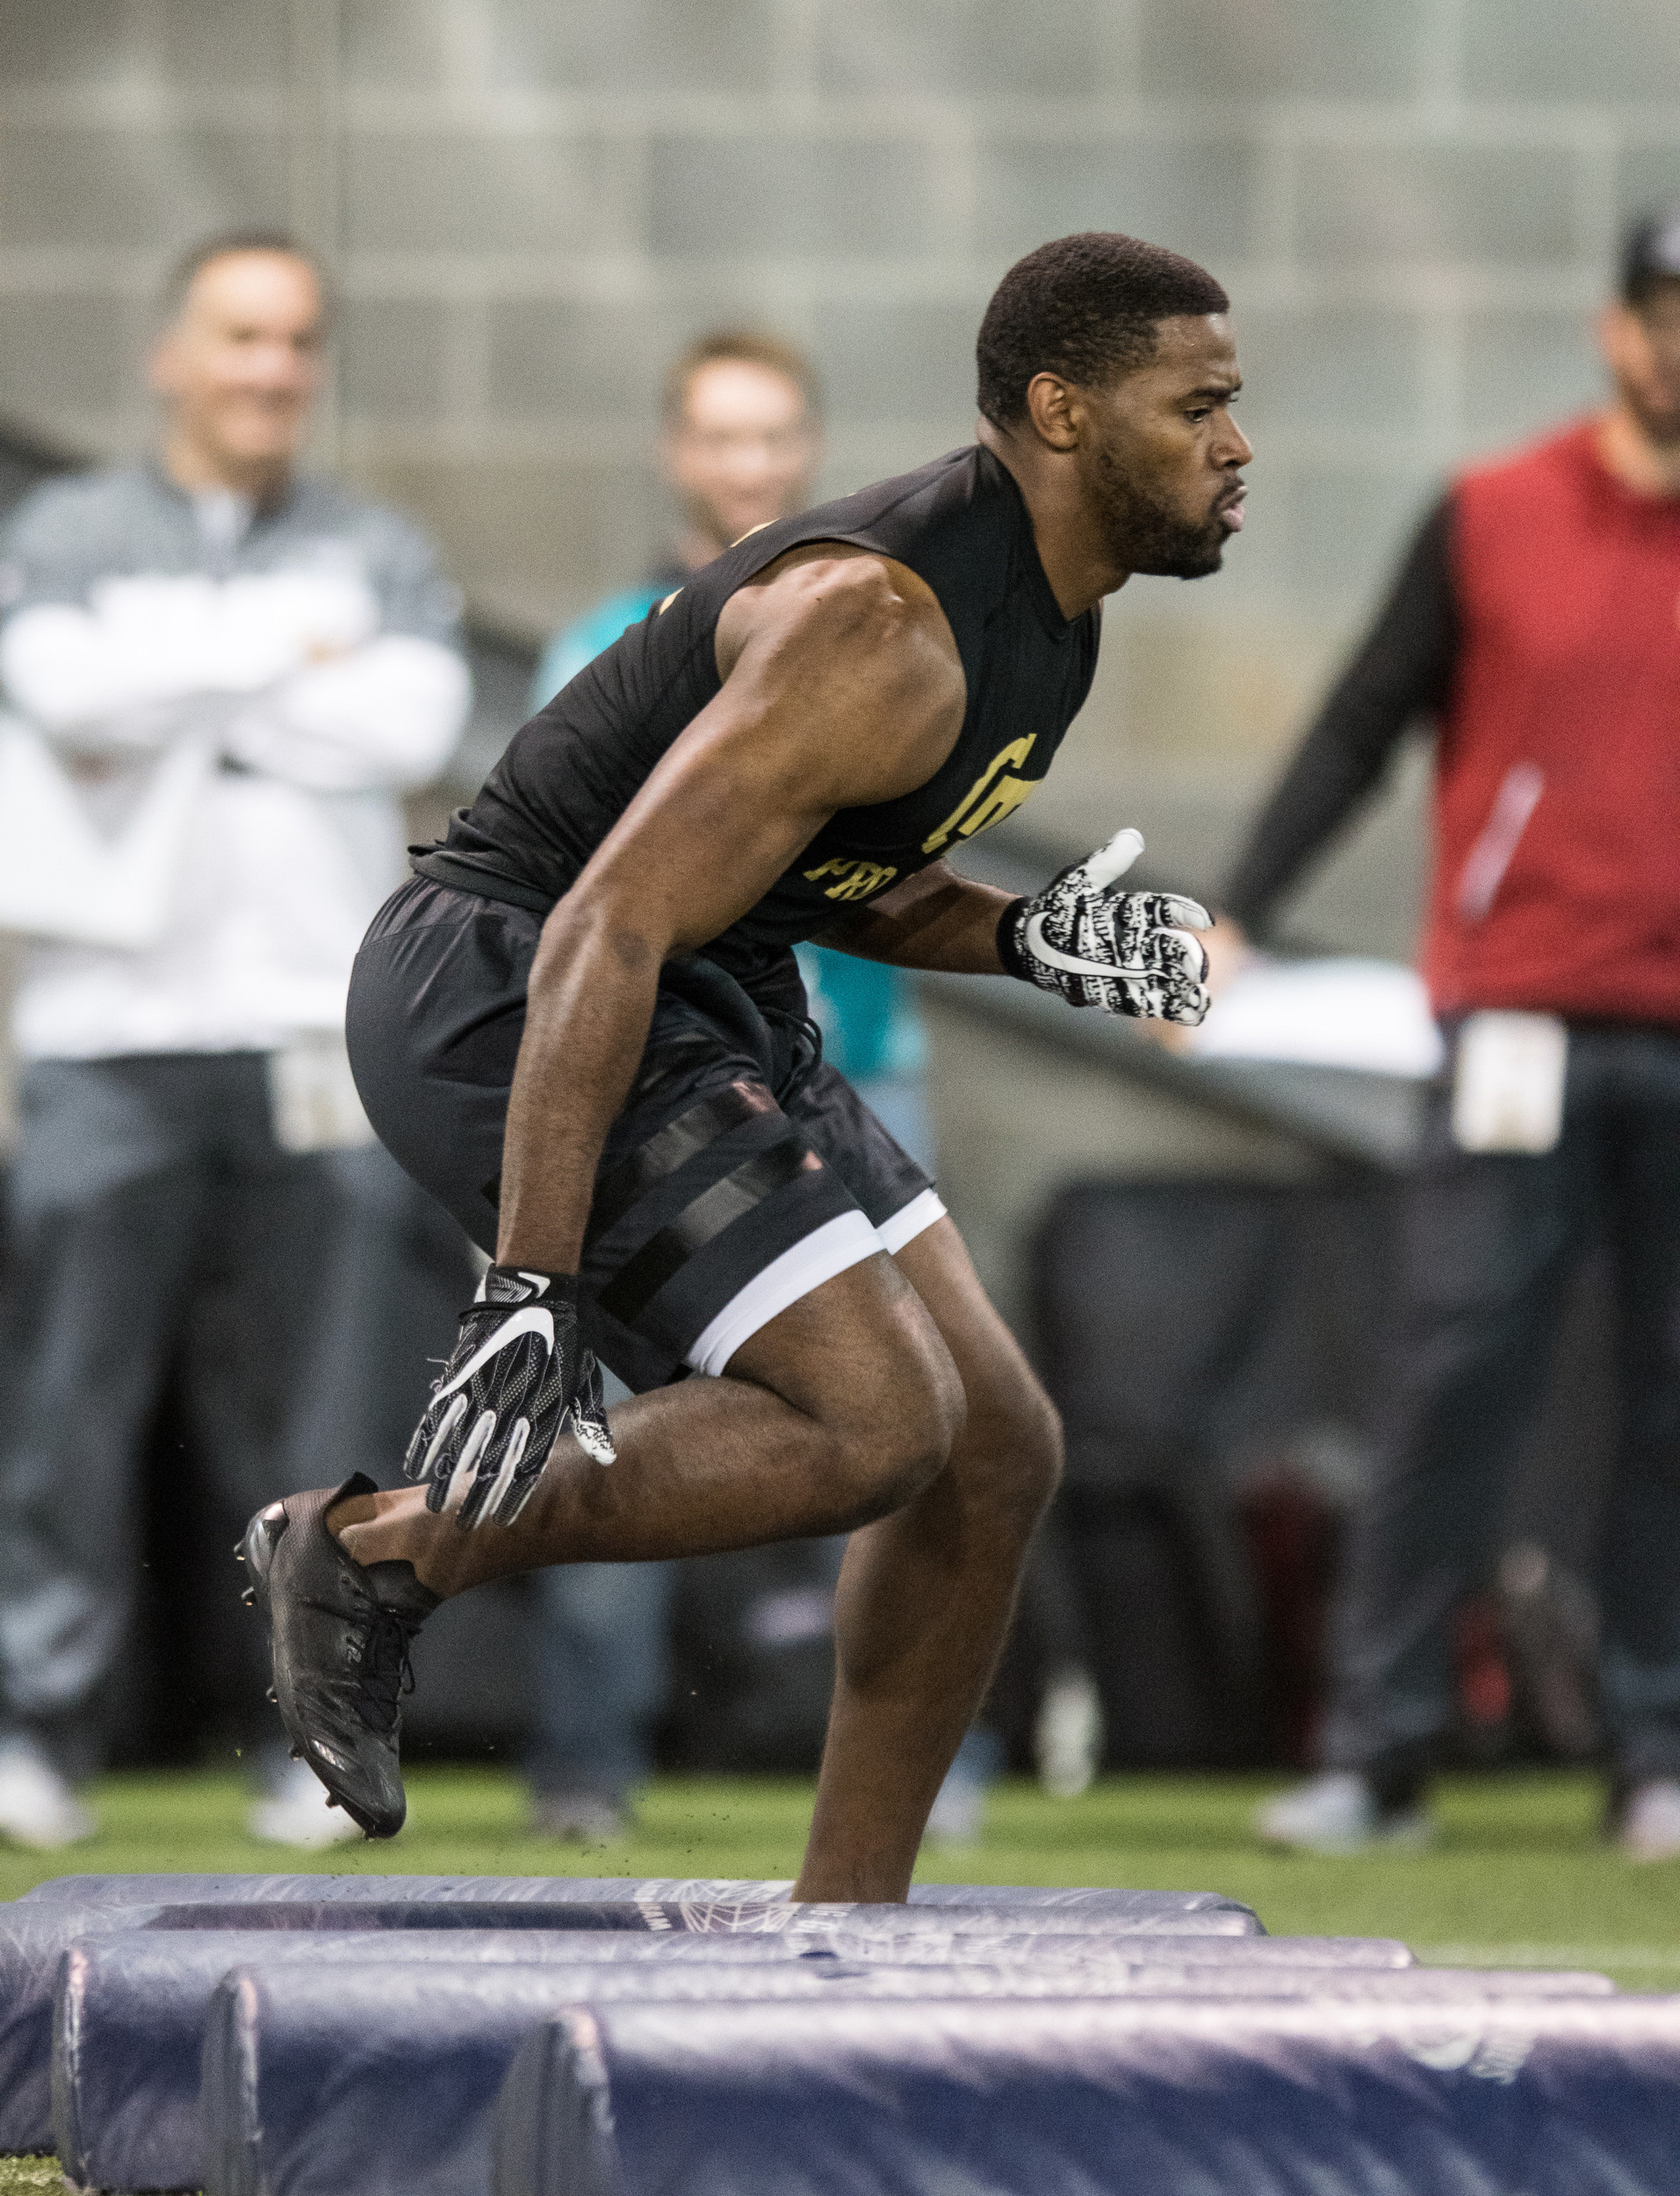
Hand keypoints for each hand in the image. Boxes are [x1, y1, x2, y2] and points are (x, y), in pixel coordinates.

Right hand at [403, 1266, 614, 1528]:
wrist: (536, 1289)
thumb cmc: (566, 1336)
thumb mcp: (584, 1377)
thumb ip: (590, 1421)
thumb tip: (605, 1457)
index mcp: (543, 1409)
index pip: (527, 1464)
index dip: (513, 1494)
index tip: (501, 1519)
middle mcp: (511, 1407)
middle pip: (489, 1462)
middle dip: (476, 1496)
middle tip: (464, 1525)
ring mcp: (482, 1390)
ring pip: (459, 1443)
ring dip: (445, 1476)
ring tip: (435, 1504)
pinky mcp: (460, 1373)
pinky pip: (438, 1414)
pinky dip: (425, 1440)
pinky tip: (416, 1464)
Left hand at [997, 827, 1211, 1023]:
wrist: (1030, 944)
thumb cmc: (1058, 908)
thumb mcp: (1079, 883)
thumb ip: (1106, 864)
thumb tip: (1131, 838)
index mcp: (1136, 912)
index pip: (1167, 911)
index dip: (1186, 914)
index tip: (1204, 921)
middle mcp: (1141, 942)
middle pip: (1175, 951)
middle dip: (1189, 960)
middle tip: (1195, 967)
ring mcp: (1133, 970)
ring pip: (1169, 981)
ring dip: (1186, 990)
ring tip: (1201, 1001)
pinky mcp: (1120, 994)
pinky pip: (1148, 1002)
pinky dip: (1167, 1008)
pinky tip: (1188, 1014)